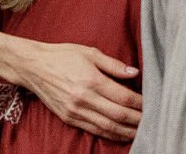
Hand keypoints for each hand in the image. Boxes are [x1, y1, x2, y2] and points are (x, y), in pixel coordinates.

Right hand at [21, 41, 141, 140]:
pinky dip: (110, 134)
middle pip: (118, 115)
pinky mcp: (69, 118)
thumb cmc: (62, 55)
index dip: (140, 103)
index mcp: (91, 79)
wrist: (33, 66)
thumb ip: (113, 64)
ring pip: (108, 128)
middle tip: (152, 121)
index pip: (123, 97)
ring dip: (127, 132)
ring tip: (141, 131)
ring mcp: (75, 111)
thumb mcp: (88, 52)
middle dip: (138, 120)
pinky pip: (94, 130)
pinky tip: (121, 133)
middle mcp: (83, 98)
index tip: (152, 103)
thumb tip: (135, 72)